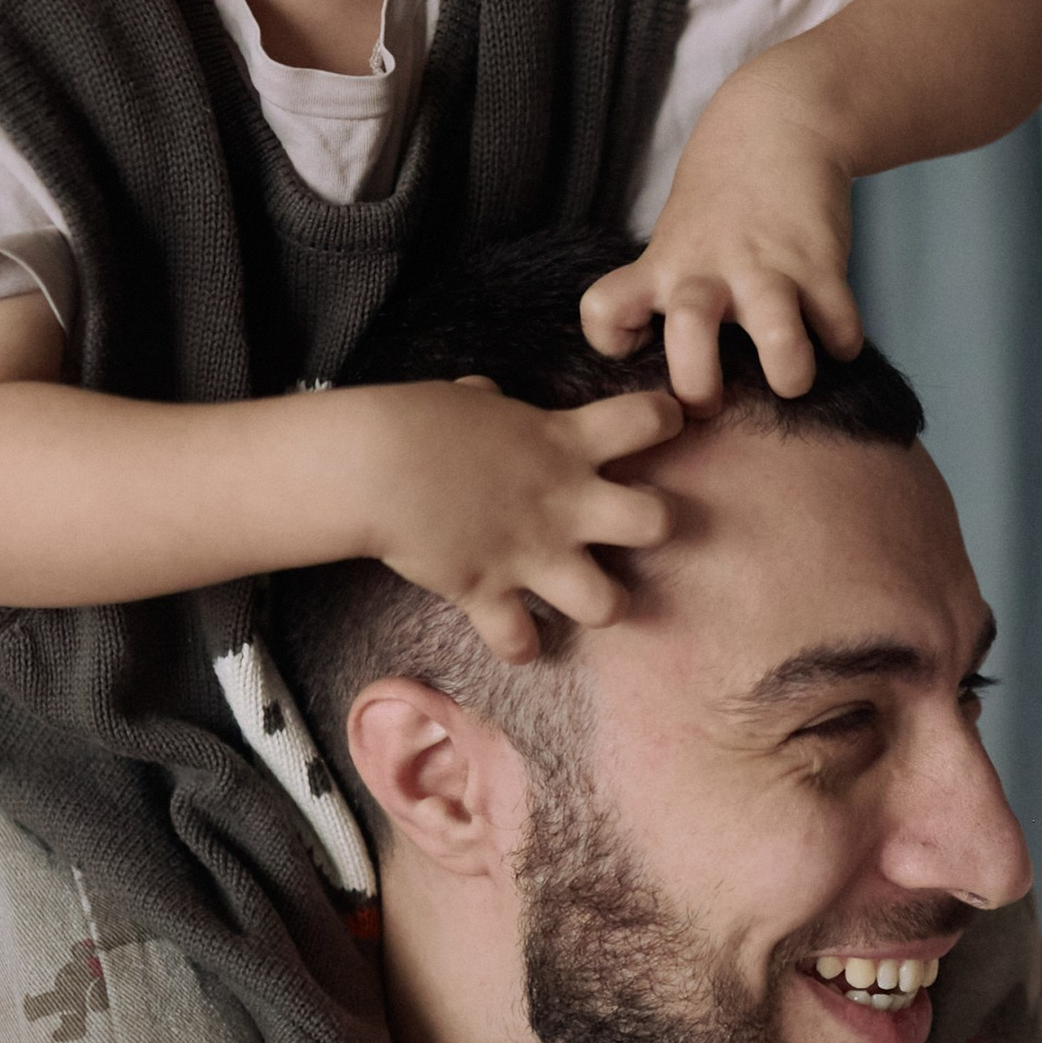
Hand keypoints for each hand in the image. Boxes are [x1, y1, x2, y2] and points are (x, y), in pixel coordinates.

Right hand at [349, 375, 681, 662]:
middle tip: (633, 524)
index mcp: (565, 440)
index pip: (649, 419)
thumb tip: (484, 397)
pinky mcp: (490, 592)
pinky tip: (517, 635)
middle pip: (658, 521)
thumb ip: (492, 405)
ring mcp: (532, 553)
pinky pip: (521, 643)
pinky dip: (520, 645)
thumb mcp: (466, 400)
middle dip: (658, 525)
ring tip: (587, 594)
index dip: (666, 420)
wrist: (375, 466)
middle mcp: (564, 501)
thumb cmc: (416, 420)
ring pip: (609, 604)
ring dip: (604, 603)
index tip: (663, 426)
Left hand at [579, 80, 861, 411]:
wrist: (779, 123)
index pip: (604, 311)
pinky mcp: (820, 264)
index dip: (613, 340)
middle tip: (713, 401)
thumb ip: (668, 295)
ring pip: (777, 335)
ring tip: (793, 379)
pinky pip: (839, 325)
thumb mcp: (676, 238)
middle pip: (689, 335)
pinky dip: (843, 342)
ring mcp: (767, 269)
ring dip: (791, 372)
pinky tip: (836, 337)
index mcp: (663, 266)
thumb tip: (683, 370)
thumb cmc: (722, 199)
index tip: (640, 343)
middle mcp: (708, 271)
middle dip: (701, 386)